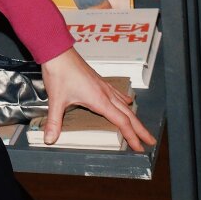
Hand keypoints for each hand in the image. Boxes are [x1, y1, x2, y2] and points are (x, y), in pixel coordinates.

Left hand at [40, 48, 155, 152]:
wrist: (58, 51)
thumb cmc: (59, 72)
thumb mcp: (56, 100)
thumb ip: (54, 121)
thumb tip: (50, 139)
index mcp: (99, 100)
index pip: (121, 122)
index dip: (131, 136)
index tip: (138, 148)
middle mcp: (105, 93)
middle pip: (129, 115)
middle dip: (141, 130)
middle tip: (150, 141)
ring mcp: (103, 86)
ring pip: (125, 105)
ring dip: (134, 117)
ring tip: (141, 127)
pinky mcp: (99, 81)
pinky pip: (117, 94)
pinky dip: (124, 101)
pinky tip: (127, 101)